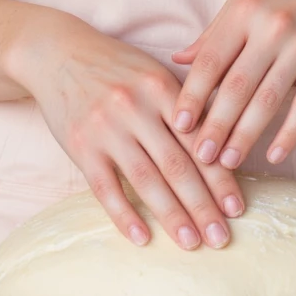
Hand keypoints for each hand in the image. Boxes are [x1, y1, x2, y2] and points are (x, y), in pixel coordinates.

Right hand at [16, 8, 245, 251]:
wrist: (58, 52)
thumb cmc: (115, 67)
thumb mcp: (153, 73)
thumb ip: (184, 106)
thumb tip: (222, 147)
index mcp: (160, 88)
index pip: (198, 140)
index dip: (219, 177)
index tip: (237, 208)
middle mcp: (135, 107)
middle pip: (176, 165)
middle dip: (202, 205)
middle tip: (221, 238)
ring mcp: (106, 128)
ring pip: (145, 180)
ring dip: (171, 215)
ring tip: (191, 243)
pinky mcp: (80, 145)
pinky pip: (105, 187)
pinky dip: (124, 215)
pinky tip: (141, 238)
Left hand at [169, 0, 295, 171]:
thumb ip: (214, 32)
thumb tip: (179, 60)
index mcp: (243, 10)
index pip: (210, 61)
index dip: (192, 96)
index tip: (178, 125)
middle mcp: (270, 27)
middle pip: (236, 86)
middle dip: (215, 126)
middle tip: (199, 158)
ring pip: (268, 100)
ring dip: (246, 136)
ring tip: (229, 162)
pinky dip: (290, 133)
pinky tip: (274, 154)